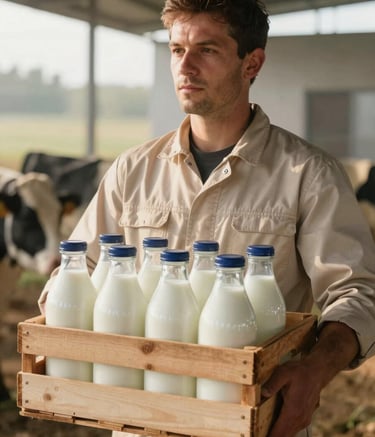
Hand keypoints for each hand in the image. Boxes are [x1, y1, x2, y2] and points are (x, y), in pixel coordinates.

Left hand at [262, 321, 358, 436]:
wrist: (317, 372)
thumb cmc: (300, 371)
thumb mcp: (283, 372)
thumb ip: (272, 383)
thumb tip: (263, 393)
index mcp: (293, 410)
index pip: (279, 432)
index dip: (269, 436)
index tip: (259, 435)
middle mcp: (300, 418)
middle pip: (284, 436)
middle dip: (272, 436)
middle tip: (260, 433)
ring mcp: (303, 419)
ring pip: (289, 434)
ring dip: (278, 434)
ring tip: (265, 430)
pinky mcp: (304, 418)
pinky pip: (293, 429)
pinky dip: (284, 430)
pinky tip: (275, 427)